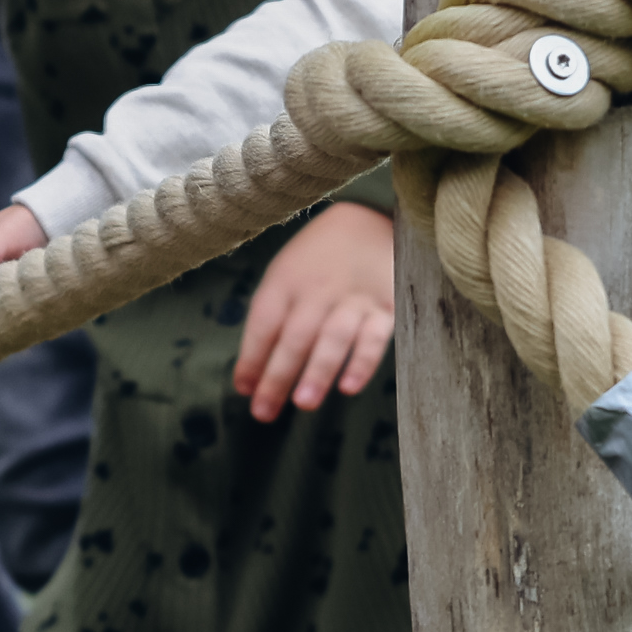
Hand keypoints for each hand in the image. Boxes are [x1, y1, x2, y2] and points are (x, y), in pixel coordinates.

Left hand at [231, 199, 394, 419]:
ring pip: (333, 338)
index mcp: (287, 280)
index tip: (244, 389)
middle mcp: (318, 289)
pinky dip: (362, 362)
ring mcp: (353, 298)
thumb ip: (268, 322)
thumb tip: (247, 378)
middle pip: (295, 336)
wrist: (369, 220)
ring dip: (317, 371)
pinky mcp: (386, 306)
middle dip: (278, 375)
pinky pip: (374, 337)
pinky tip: (349, 387)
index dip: (252, 356)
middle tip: (264, 412)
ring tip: (303, 403)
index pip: (264, 322)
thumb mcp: (285, 275)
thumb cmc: (317, 261)